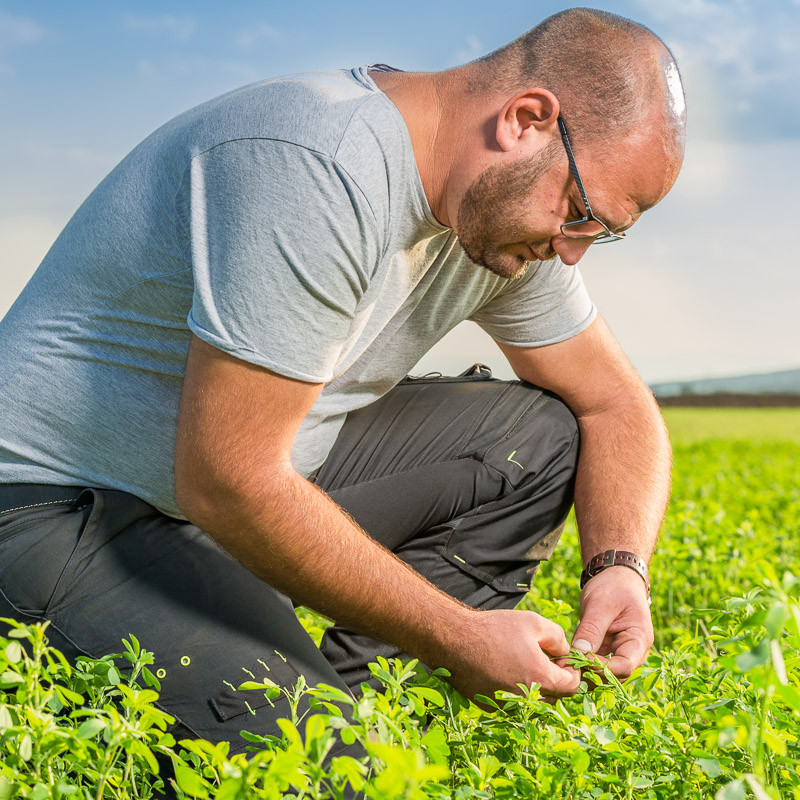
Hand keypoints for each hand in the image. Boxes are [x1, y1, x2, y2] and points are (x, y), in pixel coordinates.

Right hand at [443, 608, 580, 702]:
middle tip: (544, 658)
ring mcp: (508, 705)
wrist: (455, 640)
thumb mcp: (534, 622)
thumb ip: (558, 638)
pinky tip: (505, 669)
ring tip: (524, 662)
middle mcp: (527, 699)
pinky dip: (516, 690)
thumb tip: (564, 652)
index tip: (561, 657)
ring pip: (534, 702)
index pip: (573, 685)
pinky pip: (514, 702)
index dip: (572, 670)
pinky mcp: (492, 706)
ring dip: (536, 686)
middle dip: (556, 679)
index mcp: (542, 678)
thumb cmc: (495, 628)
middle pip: (555, 696)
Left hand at [570, 565, 653, 679]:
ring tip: (563, 665)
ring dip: (585, 672)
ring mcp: (619, 652)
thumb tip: (579, 653)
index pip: (625, 666)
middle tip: (565, 667)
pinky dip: (582, 664)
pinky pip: (595, 664)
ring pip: (604, 673)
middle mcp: (633, 651)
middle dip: (591, 673)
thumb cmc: (613, 586)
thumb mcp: (600, 604)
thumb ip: (592, 629)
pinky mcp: (606, 650)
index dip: (602, 668)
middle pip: (615, 675)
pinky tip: (565, 661)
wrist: (615, 576)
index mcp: (639, 640)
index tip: (579, 661)